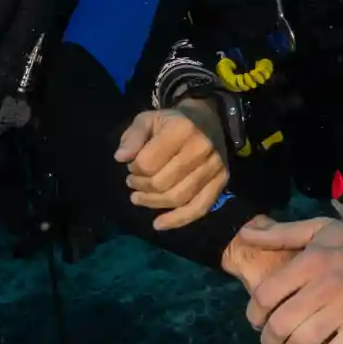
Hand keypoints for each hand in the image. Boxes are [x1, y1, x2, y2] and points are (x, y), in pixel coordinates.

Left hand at [115, 101, 228, 230]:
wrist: (210, 119)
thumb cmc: (173, 121)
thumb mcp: (148, 119)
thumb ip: (132, 137)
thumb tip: (120, 158)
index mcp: (181, 130)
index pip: (149, 162)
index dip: (134, 168)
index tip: (131, 165)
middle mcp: (201, 149)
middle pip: (163, 183)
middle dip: (142, 187)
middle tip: (132, 183)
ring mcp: (214, 167)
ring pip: (178, 198)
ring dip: (153, 203)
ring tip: (138, 199)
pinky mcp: (222, 181)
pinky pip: (199, 208)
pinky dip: (178, 220)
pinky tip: (159, 224)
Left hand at [238, 214, 342, 343]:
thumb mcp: (320, 228)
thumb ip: (281, 233)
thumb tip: (245, 233)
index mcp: (310, 261)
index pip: (266, 294)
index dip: (254, 314)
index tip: (256, 321)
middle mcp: (324, 284)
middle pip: (281, 323)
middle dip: (269, 340)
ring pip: (304, 342)